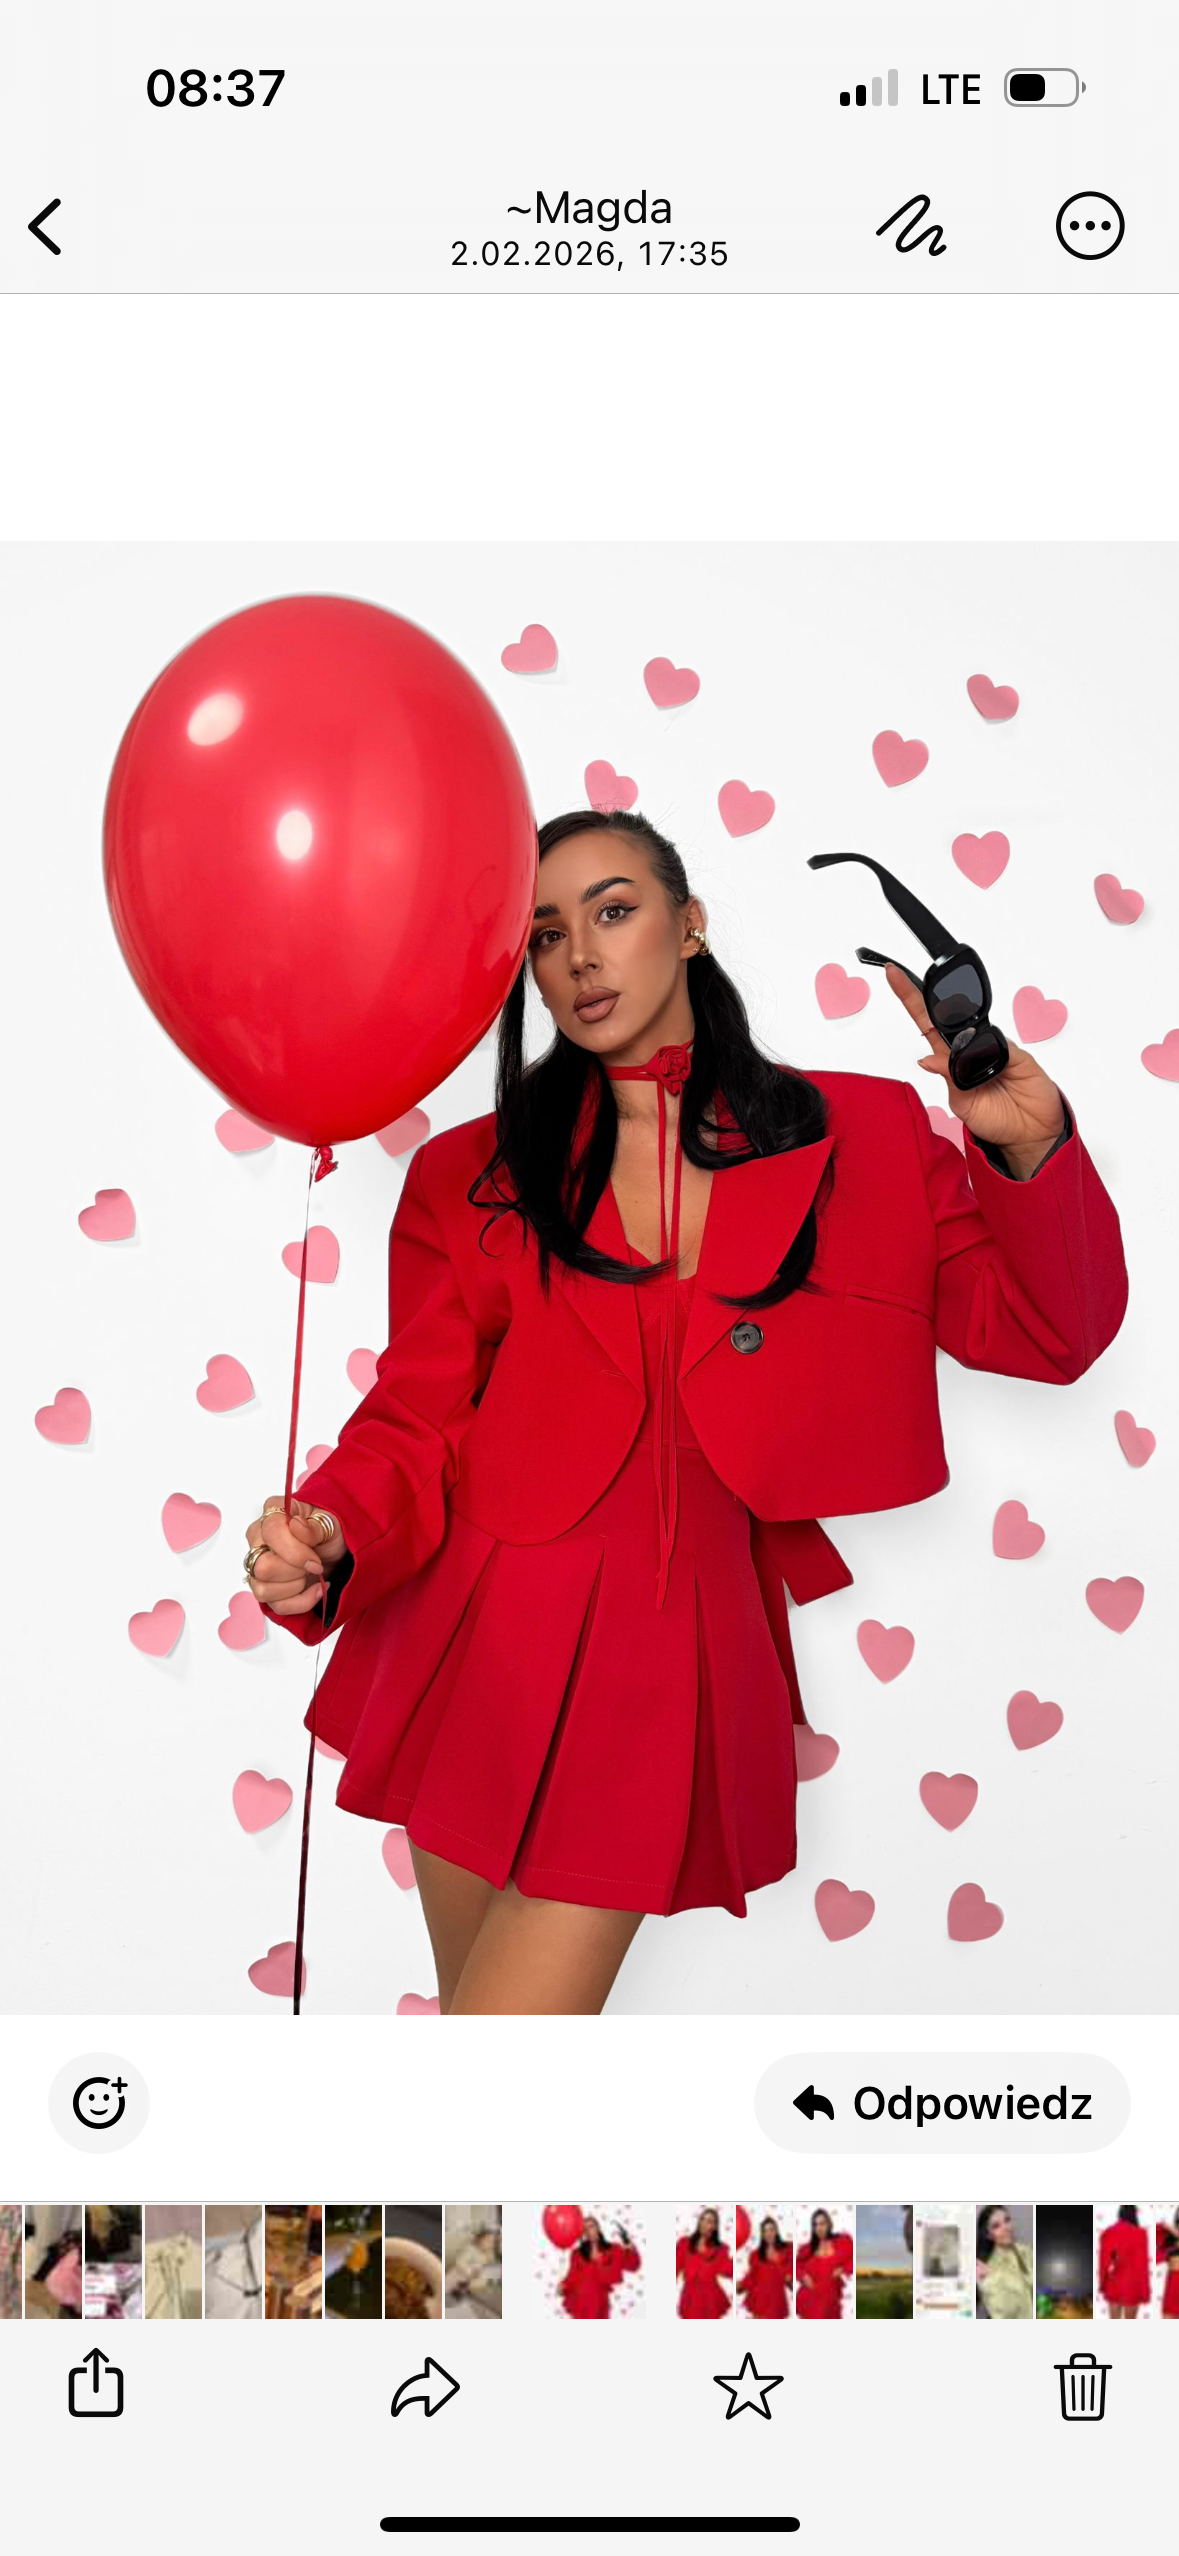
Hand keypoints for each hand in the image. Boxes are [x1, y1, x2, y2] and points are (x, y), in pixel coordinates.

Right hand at [244, 1494, 347, 1614]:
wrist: (335, 1548)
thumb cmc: (329, 1530)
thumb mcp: (331, 1522)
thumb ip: (314, 1525)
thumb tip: (297, 1526)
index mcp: (272, 1514)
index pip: (271, 1532)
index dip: (295, 1551)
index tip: (316, 1560)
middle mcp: (258, 1539)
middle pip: (262, 1567)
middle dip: (295, 1572)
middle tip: (315, 1565)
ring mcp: (258, 1565)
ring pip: (264, 1590)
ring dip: (296, 1588)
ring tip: (312, 1575)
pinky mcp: (266, 1587)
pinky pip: (275, 1606)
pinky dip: (301, 1602)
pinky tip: (315, 1589)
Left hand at [884, 964, 1065, 1167]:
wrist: (1030, 1133)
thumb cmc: (995, 1119)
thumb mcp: (963, 1104)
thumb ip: (949, 1079)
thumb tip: (926, 1060)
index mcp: (952, 1059)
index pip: (928, 1024)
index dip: (911, 1000)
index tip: (893, 976)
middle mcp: (972, 1047)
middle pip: (946, 1014)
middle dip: (924, 995)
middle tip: (900, 976)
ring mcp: (994, 1047)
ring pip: (973, 1027)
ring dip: (964, 1037)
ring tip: (971, 1070)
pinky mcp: (1017, 1053)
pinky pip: (1000, 1045)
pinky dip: (993, 1054)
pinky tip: (994, 1069)